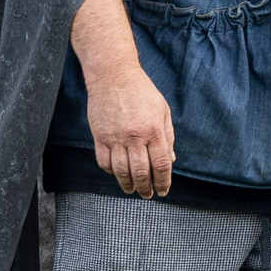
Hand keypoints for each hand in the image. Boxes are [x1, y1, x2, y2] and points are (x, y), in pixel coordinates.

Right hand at [88, 63, 175, 197]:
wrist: (113, 76)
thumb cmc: (141, 91)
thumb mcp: (163, 110)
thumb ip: (168, 136)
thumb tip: (170, 161)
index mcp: (154, 130)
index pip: (161, 165)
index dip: (163, 182)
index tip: (163, 191)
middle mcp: (135, 137)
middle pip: (141, 172)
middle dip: (146, 188)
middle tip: (147, 195)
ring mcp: (115, 137)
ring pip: (121, 171)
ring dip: (128, 184)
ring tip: (132, 189)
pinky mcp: (100, 136)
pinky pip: (104, 161)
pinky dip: (111, 171)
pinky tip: (116, 173)